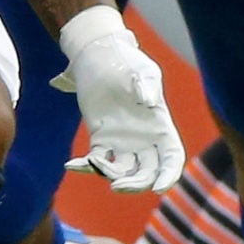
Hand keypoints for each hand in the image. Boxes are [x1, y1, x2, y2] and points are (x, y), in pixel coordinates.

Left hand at [54, 6, 183, 193]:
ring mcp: (122, 142)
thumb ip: (147, 85)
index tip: (158, 188)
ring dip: (109, 175)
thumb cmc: (127, 60)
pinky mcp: (101, 139)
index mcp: (161, 126)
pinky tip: (71, 165)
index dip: (169, 175)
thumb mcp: (142, 70)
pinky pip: (96, 161)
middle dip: (136, 184)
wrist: (100, 55)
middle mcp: (145, 140)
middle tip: (117, 186)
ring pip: (122, 172)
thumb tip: (149, 101)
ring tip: (91, 162)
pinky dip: (84, 166)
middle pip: (147, 173)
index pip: (171, 158)